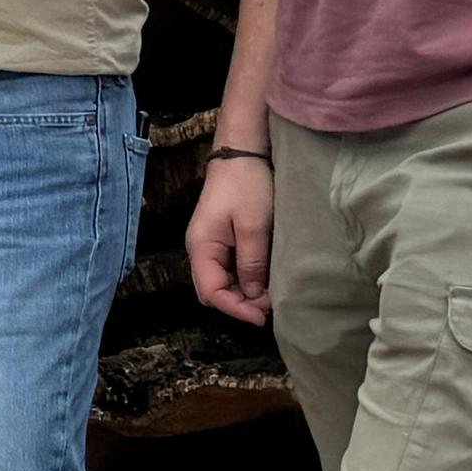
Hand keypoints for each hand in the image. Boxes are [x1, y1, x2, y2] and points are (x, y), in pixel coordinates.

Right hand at [185, 152, 273, 326]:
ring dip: (244, 292)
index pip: (211, 292)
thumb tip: (253, 295)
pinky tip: (264, 279)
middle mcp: (200, 249)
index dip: (235, 308)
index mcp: (201, 247)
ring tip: (271, 295)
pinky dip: (245, 279)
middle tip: (270, 307)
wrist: (242, 153)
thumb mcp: (254, 226)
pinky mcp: (222, 238)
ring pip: (222, 281)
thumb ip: (252, 263)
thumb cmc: (246, 185)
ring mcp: (210, 244)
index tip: (262, 317)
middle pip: (213, 290)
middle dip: (239, 303)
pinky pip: (229, 268)